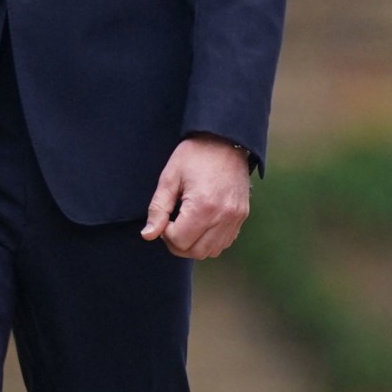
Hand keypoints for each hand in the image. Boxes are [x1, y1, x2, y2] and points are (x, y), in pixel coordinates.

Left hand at [142, 136, 251, 258]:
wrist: (226, 139)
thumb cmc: (195, 155)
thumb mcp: (170, 177)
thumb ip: (158, 208)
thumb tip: (148, 235)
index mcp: (203, 206)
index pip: (179, 241)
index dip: (165, 233)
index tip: (166, 216)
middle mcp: (223, 216)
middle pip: (194, 252)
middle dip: (178, 243)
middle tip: (172, 223)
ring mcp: (235, 217)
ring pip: (211, 251)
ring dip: (194, 244)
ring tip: (187, 224)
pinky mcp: (242, 215)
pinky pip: (224, 242)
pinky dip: (210, 241)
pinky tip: (202, 224)